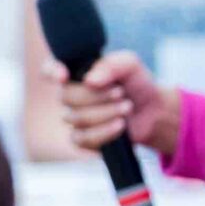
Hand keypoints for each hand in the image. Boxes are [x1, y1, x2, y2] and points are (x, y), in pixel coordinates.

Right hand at [44, 49, 182, 157]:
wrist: (154, 111)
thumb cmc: (137, 84)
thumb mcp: (130, 65)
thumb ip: (110, 65)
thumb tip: (89, 80)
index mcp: (77, 73)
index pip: (50, 69)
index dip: (51, 72)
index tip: (64, 76)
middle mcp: (71, 95)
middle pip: (66, 97)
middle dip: (96, 96)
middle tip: (121, 93)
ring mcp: (76, 118)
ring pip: (76, 119)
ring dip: (105, 113)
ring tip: (127, 107)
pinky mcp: (84, 139)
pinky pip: (82, 139)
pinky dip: (104, 132)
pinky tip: (120, 125)